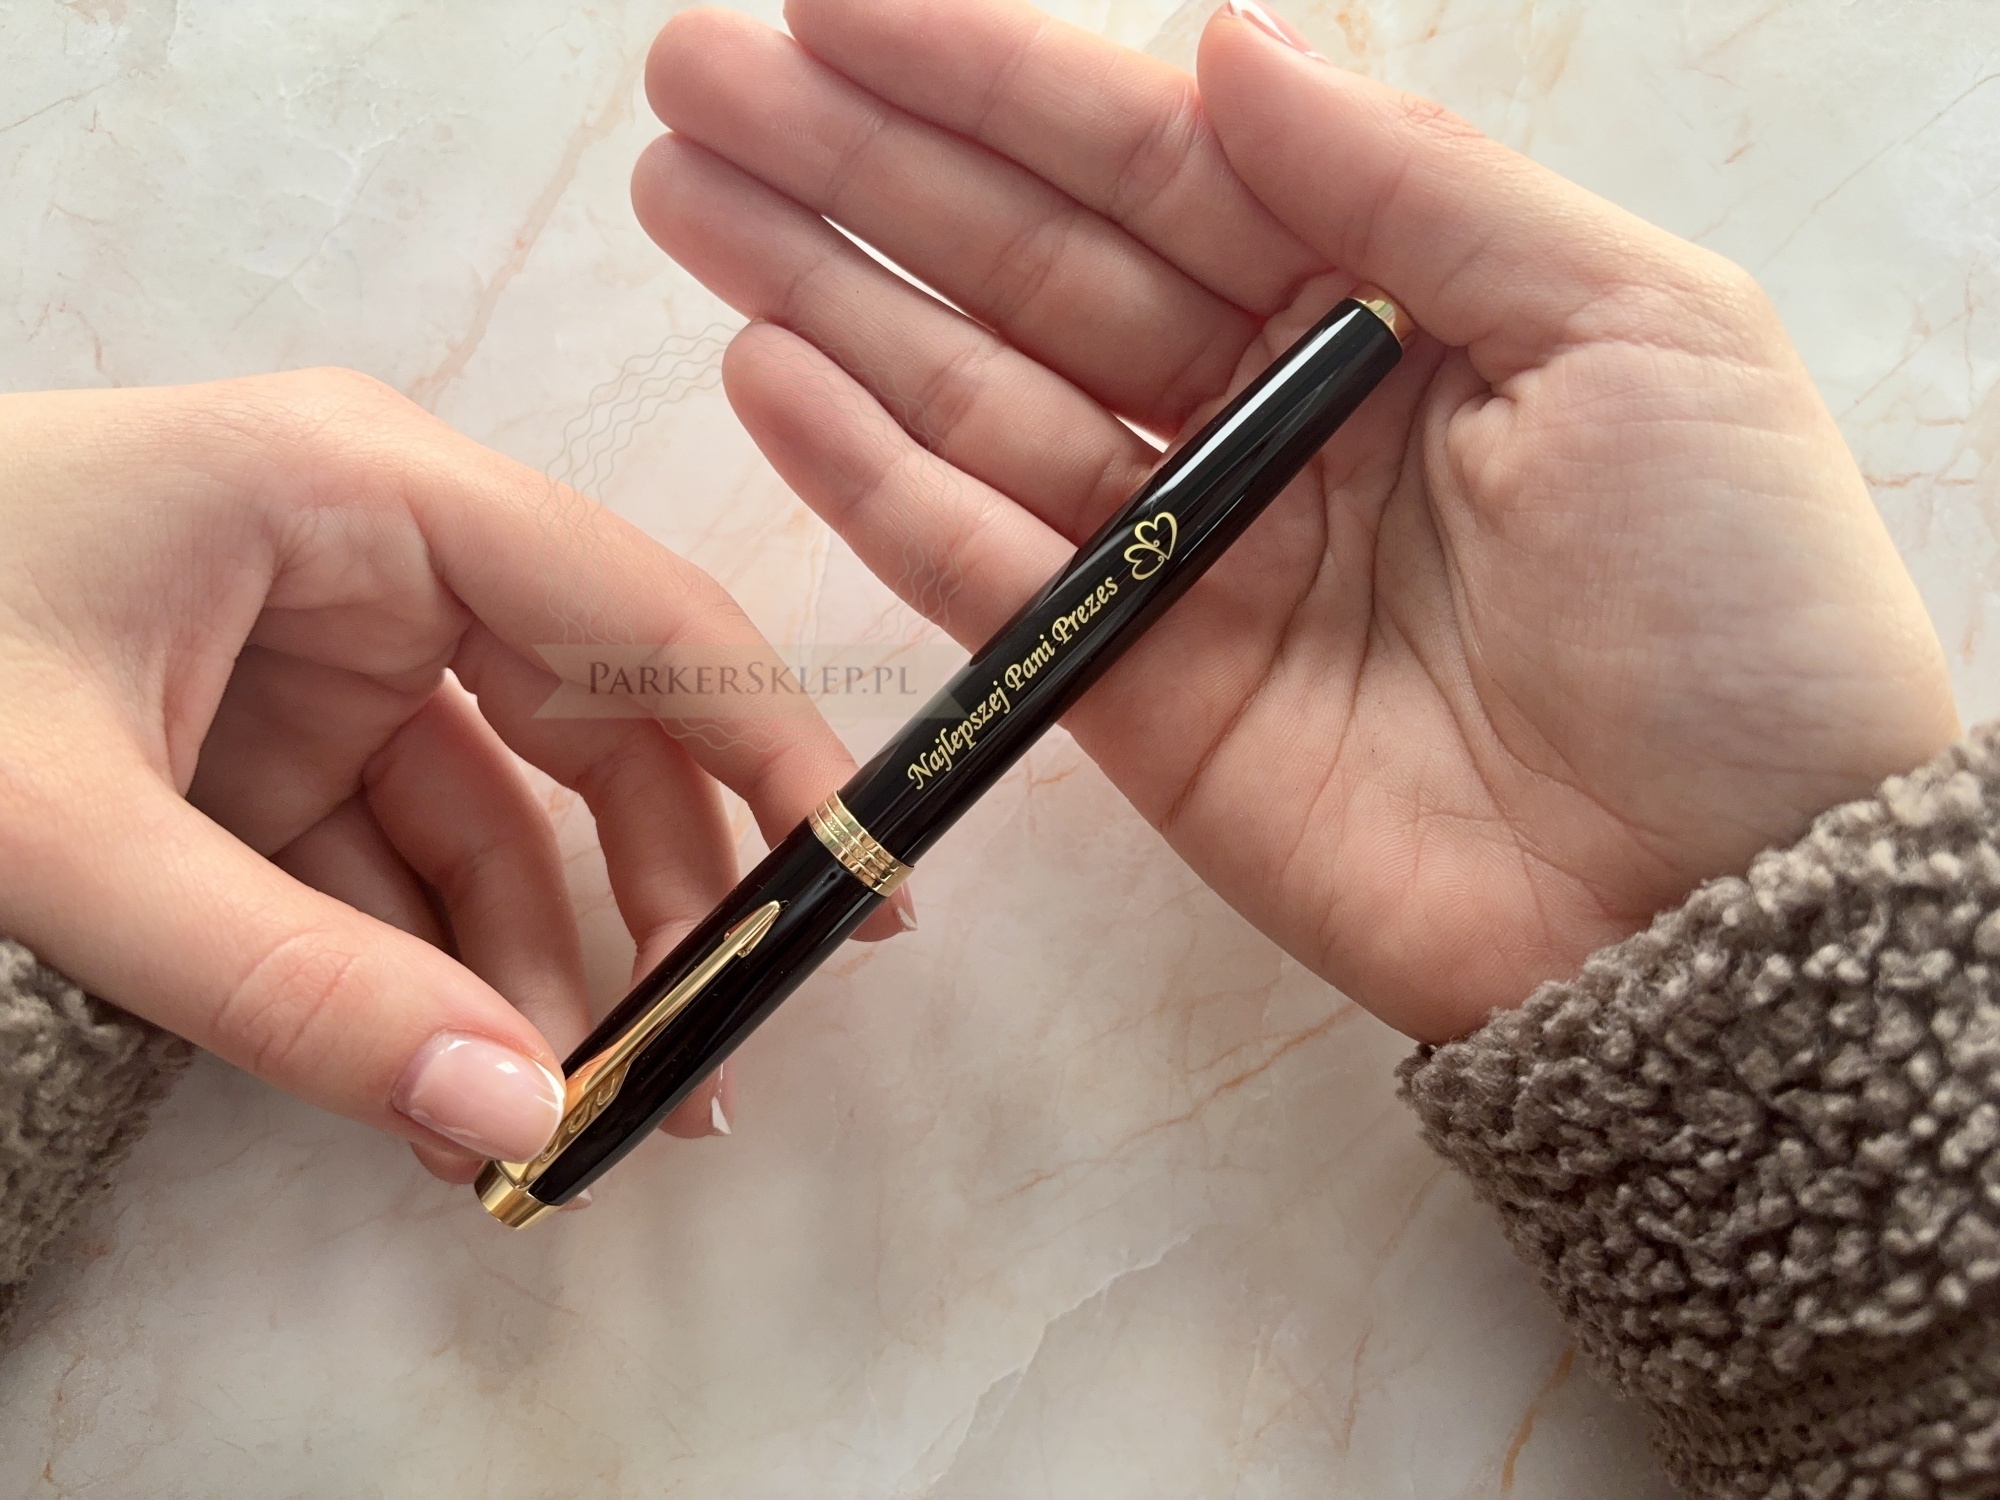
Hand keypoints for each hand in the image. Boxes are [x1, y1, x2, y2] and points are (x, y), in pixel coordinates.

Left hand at [0, 371, 905, 1179]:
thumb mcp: (68, 830)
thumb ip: (293, 981)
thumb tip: (516, 1116)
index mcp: (365, 491)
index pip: (636, 614)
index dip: (767, 754)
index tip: (854, 894)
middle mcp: (379, 553)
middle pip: (595, 724)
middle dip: (661, 900)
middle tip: (713, 1062)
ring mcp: (328, 649)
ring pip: (503, 814)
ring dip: (543, 967)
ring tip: (579, 1120)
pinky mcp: (274, 736)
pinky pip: (398, 859)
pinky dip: (431, 972)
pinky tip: (452, 1088)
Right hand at [632, 0, 1956, 1041]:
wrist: (1716, 902)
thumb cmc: (1728, 604)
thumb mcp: (1635, 329)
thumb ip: (1413, 186)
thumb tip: (1227, 47)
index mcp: (1386, 300)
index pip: (1155, 159)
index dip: (992, 79)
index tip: (833, 6)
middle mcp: (1265, 412)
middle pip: (1031, 262)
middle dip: (861, 166)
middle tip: (694, 75)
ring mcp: (1189, 558)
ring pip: (974, 397)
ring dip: (826, 295)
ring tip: (685, 193)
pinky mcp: (1134, 695)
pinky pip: (979, 566)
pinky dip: (871, 476)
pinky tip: (764, 367)